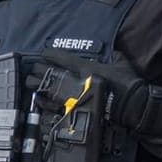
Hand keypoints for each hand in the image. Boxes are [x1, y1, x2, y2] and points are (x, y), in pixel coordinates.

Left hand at [42, 51, 158, 130]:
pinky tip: (36, 98)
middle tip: (32, 68)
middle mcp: (76, 80)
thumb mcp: (122, 64)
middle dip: (39, 69)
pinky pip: (52, 105)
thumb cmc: (129, 85)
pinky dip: (42, 101)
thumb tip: (114, 51)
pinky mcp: (72, 110)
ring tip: (29, 81)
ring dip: (36, 83)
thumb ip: (115, 55)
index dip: (51, 55)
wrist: (132, 107)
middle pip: (50, 72)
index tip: (43, 53)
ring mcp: (72, 96)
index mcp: (87, 67)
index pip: (63, 58)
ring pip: (47, 87)